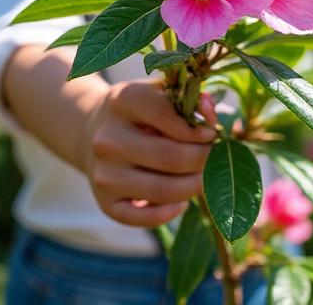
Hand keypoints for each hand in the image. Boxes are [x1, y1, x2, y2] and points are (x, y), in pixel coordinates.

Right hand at [79, 79, 217, 226]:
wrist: (93, 135)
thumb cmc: (139, 113)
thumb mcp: (159, 94)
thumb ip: (189, 99)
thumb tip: (209, 110)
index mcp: (122, 101)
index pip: (165, 113)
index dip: (196, 127)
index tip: (212, 134)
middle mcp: (107, 139)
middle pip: (170, 157)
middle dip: (204, 160)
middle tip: (219, 159)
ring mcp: (104, 174)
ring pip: (162, 190)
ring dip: (194, 187)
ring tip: (206, 178)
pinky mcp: (106, 203)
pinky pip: (145, 218)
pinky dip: (170, 213)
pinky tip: (182, 201)